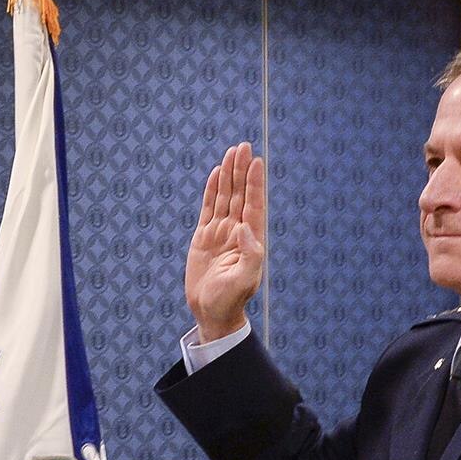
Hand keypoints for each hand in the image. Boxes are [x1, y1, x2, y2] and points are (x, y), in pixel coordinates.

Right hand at [186, 142, 266, 341]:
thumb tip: (244, 227)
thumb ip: (250, 254)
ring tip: (232, 153)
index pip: (253, 204)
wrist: (211, 312)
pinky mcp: (204, 238)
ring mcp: (220, 233)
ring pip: (225, 197)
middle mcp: (237, 232)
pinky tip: (215, 175)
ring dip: (228, 175)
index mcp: (250, 239)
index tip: (256, 162)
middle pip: (240, 194)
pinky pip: (208, 209)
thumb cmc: (230, 300)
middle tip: (243, 146)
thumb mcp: (244, 280)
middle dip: (241, 171)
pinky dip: (212, 191)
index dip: (254, 183)